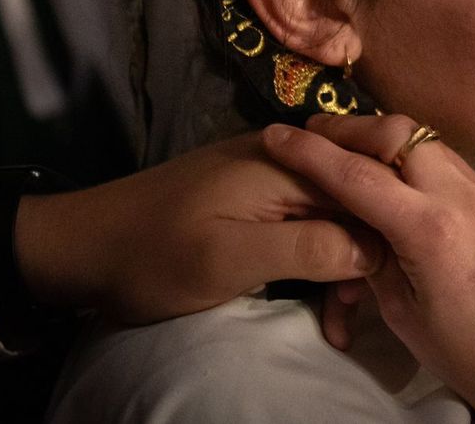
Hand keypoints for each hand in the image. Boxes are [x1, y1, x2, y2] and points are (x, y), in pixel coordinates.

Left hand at [13, 132, 380, 323]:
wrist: (79, 248)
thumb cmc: (153, 254)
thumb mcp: (231, 259)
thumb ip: (309, 247)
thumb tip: (375, 249)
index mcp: (288, 161)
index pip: (375, 176)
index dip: (395, 227)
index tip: (392, 282)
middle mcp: (291, 155)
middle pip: (365, 194)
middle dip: (374, 254)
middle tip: (357, 315)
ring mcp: (277, 173)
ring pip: (345, 211)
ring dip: (351, 264)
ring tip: (340, 320)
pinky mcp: (263, 195)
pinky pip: (317, 219)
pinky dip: (326, 259)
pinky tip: (324, 300)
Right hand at [263, 115, 474, 420]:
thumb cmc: (466, 352)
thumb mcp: (403, 314)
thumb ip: (374, 257)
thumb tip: (353, 222)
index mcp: (432, 230)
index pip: (358, 176)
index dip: (310, 152)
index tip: (275, 133)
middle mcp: (463, 197)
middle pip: (399, 134)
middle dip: (352, 129)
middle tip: (314, 133)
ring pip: (428, 141)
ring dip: (385, 138)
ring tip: (349, 149)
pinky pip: (450, 161)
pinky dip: (415, 156)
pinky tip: (394, 174)